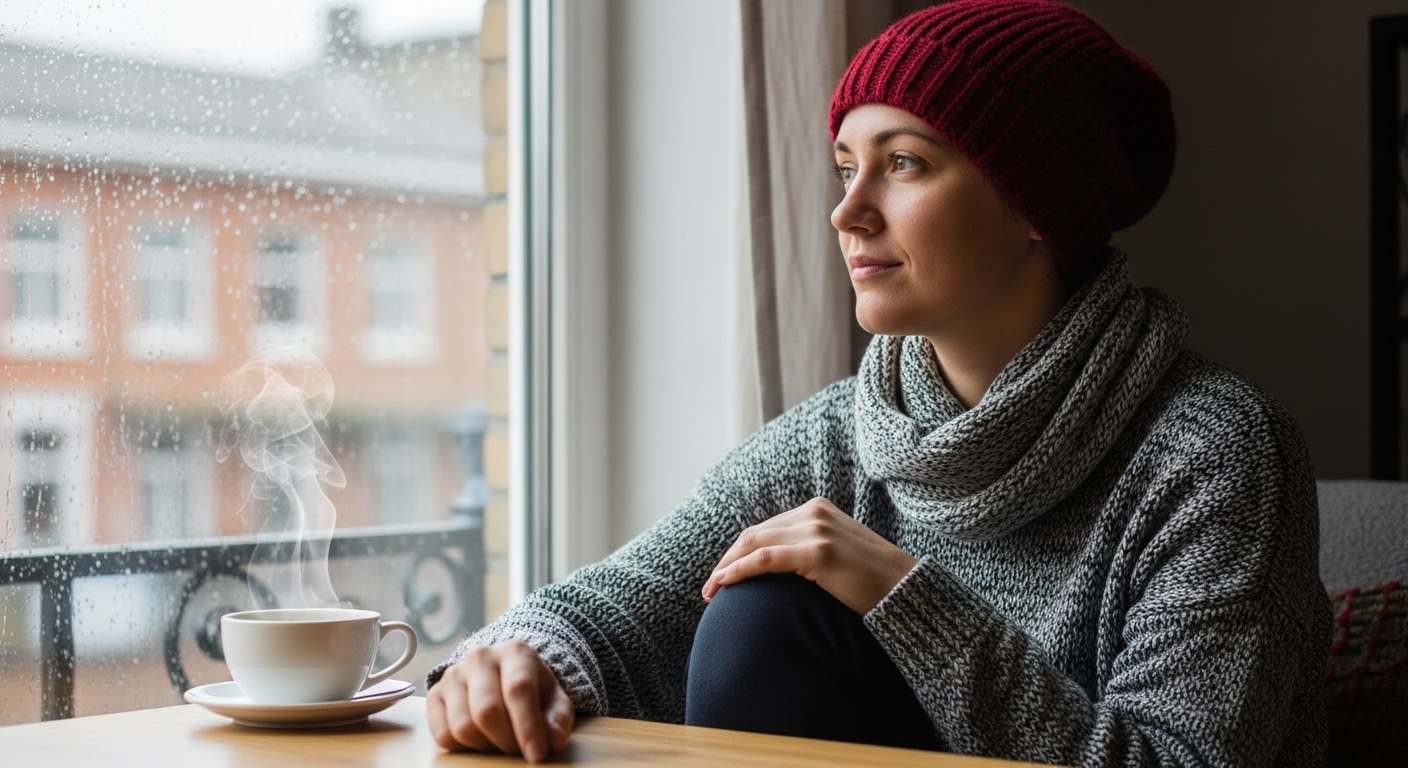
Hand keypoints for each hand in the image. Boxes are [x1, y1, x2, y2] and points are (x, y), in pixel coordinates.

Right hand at [426, 639, 574, 761]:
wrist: (501, 672)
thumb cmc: (531, 687)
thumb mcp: (554, 698)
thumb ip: (558, 718)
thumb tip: (554, 740)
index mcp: (515, 652)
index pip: (519, 689)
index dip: (527, 726)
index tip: (536, 755)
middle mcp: (480, 658)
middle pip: (487, 711)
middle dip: (506, 741)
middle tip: (518, 750)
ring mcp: (454, 674)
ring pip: (463, 726)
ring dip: (485, 746)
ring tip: (500, 742)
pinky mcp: (435, 693)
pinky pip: (443, 734)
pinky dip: (463, 747)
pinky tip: (479, 739)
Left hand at [702, 497, 917, 613]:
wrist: (907, 591)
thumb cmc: (873, 583)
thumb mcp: (837, 557)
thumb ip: (809, 553)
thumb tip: (778, 571)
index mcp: (817, 510)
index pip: (765, 530)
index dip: (738, 553)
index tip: (723, 576)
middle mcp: (813, 513)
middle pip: (754, 534)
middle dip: (727, 559)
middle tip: (710, 588)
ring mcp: (816, 530)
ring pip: (754, 544)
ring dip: (726, 568)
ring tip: (710, 592)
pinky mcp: (818, 552)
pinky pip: (765, 560)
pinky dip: (738, 571)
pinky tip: (723, 584)